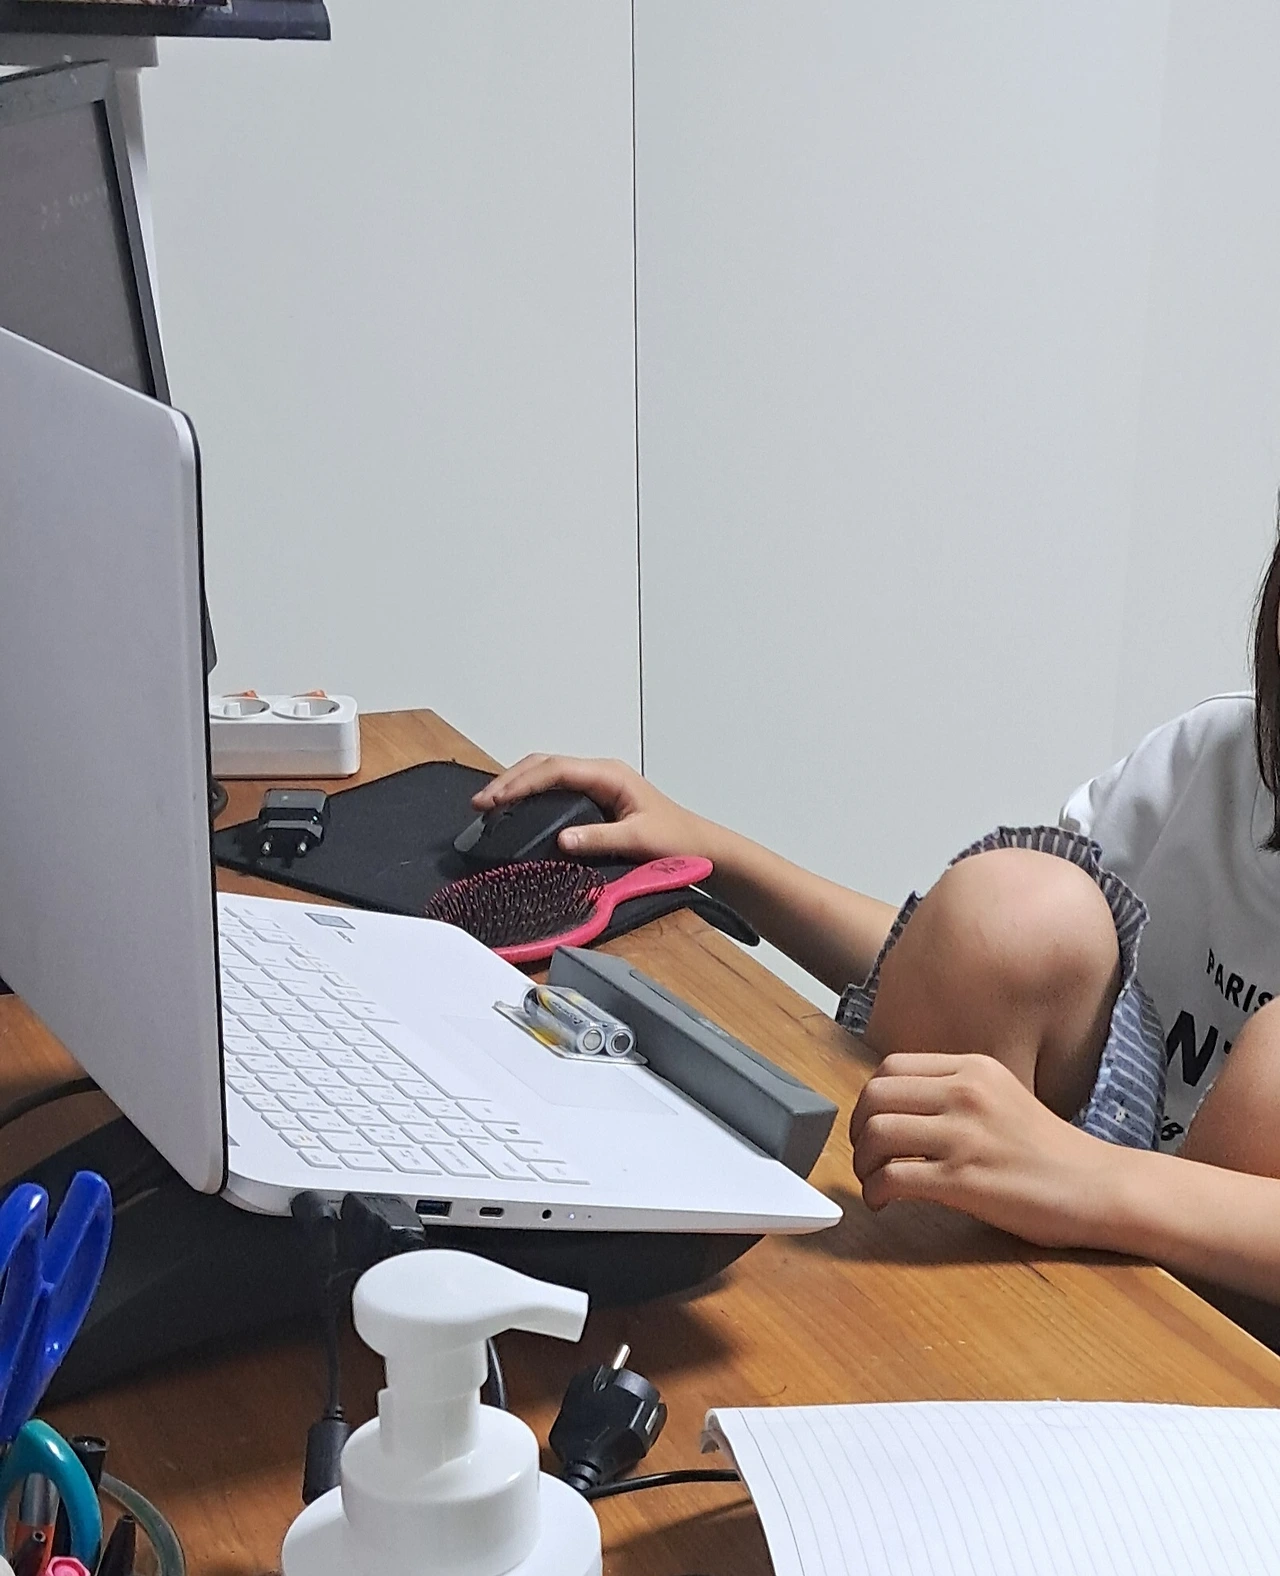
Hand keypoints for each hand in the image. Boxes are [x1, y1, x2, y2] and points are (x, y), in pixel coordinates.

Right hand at [472, 754, 716, 864]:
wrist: (700, 847)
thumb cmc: (676, 840)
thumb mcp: (639, 840)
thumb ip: (600, 839)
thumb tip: (561, 839)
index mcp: (609, 774)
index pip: (555, 769)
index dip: (521, 783)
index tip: (494, 800)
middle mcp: (600, 773)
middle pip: (545, 765)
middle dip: (510, 780)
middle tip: (479, 803)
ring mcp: (597, 784)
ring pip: (547, 774)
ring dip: (517, 785)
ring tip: (488, 804)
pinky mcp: (595, 798)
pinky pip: (555, 788)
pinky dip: (530, 794)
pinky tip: (514, 809)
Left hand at [849, 1053, 1119, 1249]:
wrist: (1100, 1187)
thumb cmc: (1052, 1152)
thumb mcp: (1002, 1097)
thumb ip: (955, 1095)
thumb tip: (898, 1110)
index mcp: (973, 1069)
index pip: (891, 1068)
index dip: (870, 1099)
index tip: (872, 1123)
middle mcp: (966, 1093)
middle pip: (874, 1096)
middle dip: (858, 1130)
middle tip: (867, 1155)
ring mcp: (964, 1135)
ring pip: (876, 1134)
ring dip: (863, 1163)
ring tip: (874, 1181)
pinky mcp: (964, 1179)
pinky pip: (893, 1178)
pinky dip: (876, 1192)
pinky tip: (884, 1203)